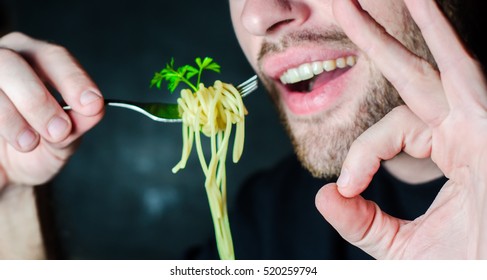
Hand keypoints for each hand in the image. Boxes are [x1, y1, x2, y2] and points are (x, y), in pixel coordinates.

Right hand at [0, 32, 103, 188]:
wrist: (5, 173)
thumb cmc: (36, 149)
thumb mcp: (61, 142)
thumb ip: (77, 125)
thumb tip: (94, 110)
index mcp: (35, 60)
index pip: (55, 57)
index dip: (74, 80)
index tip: (92, 105)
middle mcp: (3, 58)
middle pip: (12, 62)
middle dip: (38, 100)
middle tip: (58, 131)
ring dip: (12, 116)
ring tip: (29, 144)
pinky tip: (6, 141)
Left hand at [315, 0, 486, 258]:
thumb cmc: (468, 268)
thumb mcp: (403, 247)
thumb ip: (361, 222)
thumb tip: (323, 194)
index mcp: (451, 151)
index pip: (392, 130)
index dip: (362, 153)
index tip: (349, 186)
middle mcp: (468, 130)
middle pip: (413, 74)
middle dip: (377, 38)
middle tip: (343, 4)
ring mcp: (484, 124)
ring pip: (443, 62)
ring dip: (421, 20)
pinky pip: (464, 73)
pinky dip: (444, 38)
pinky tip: (420, 3)